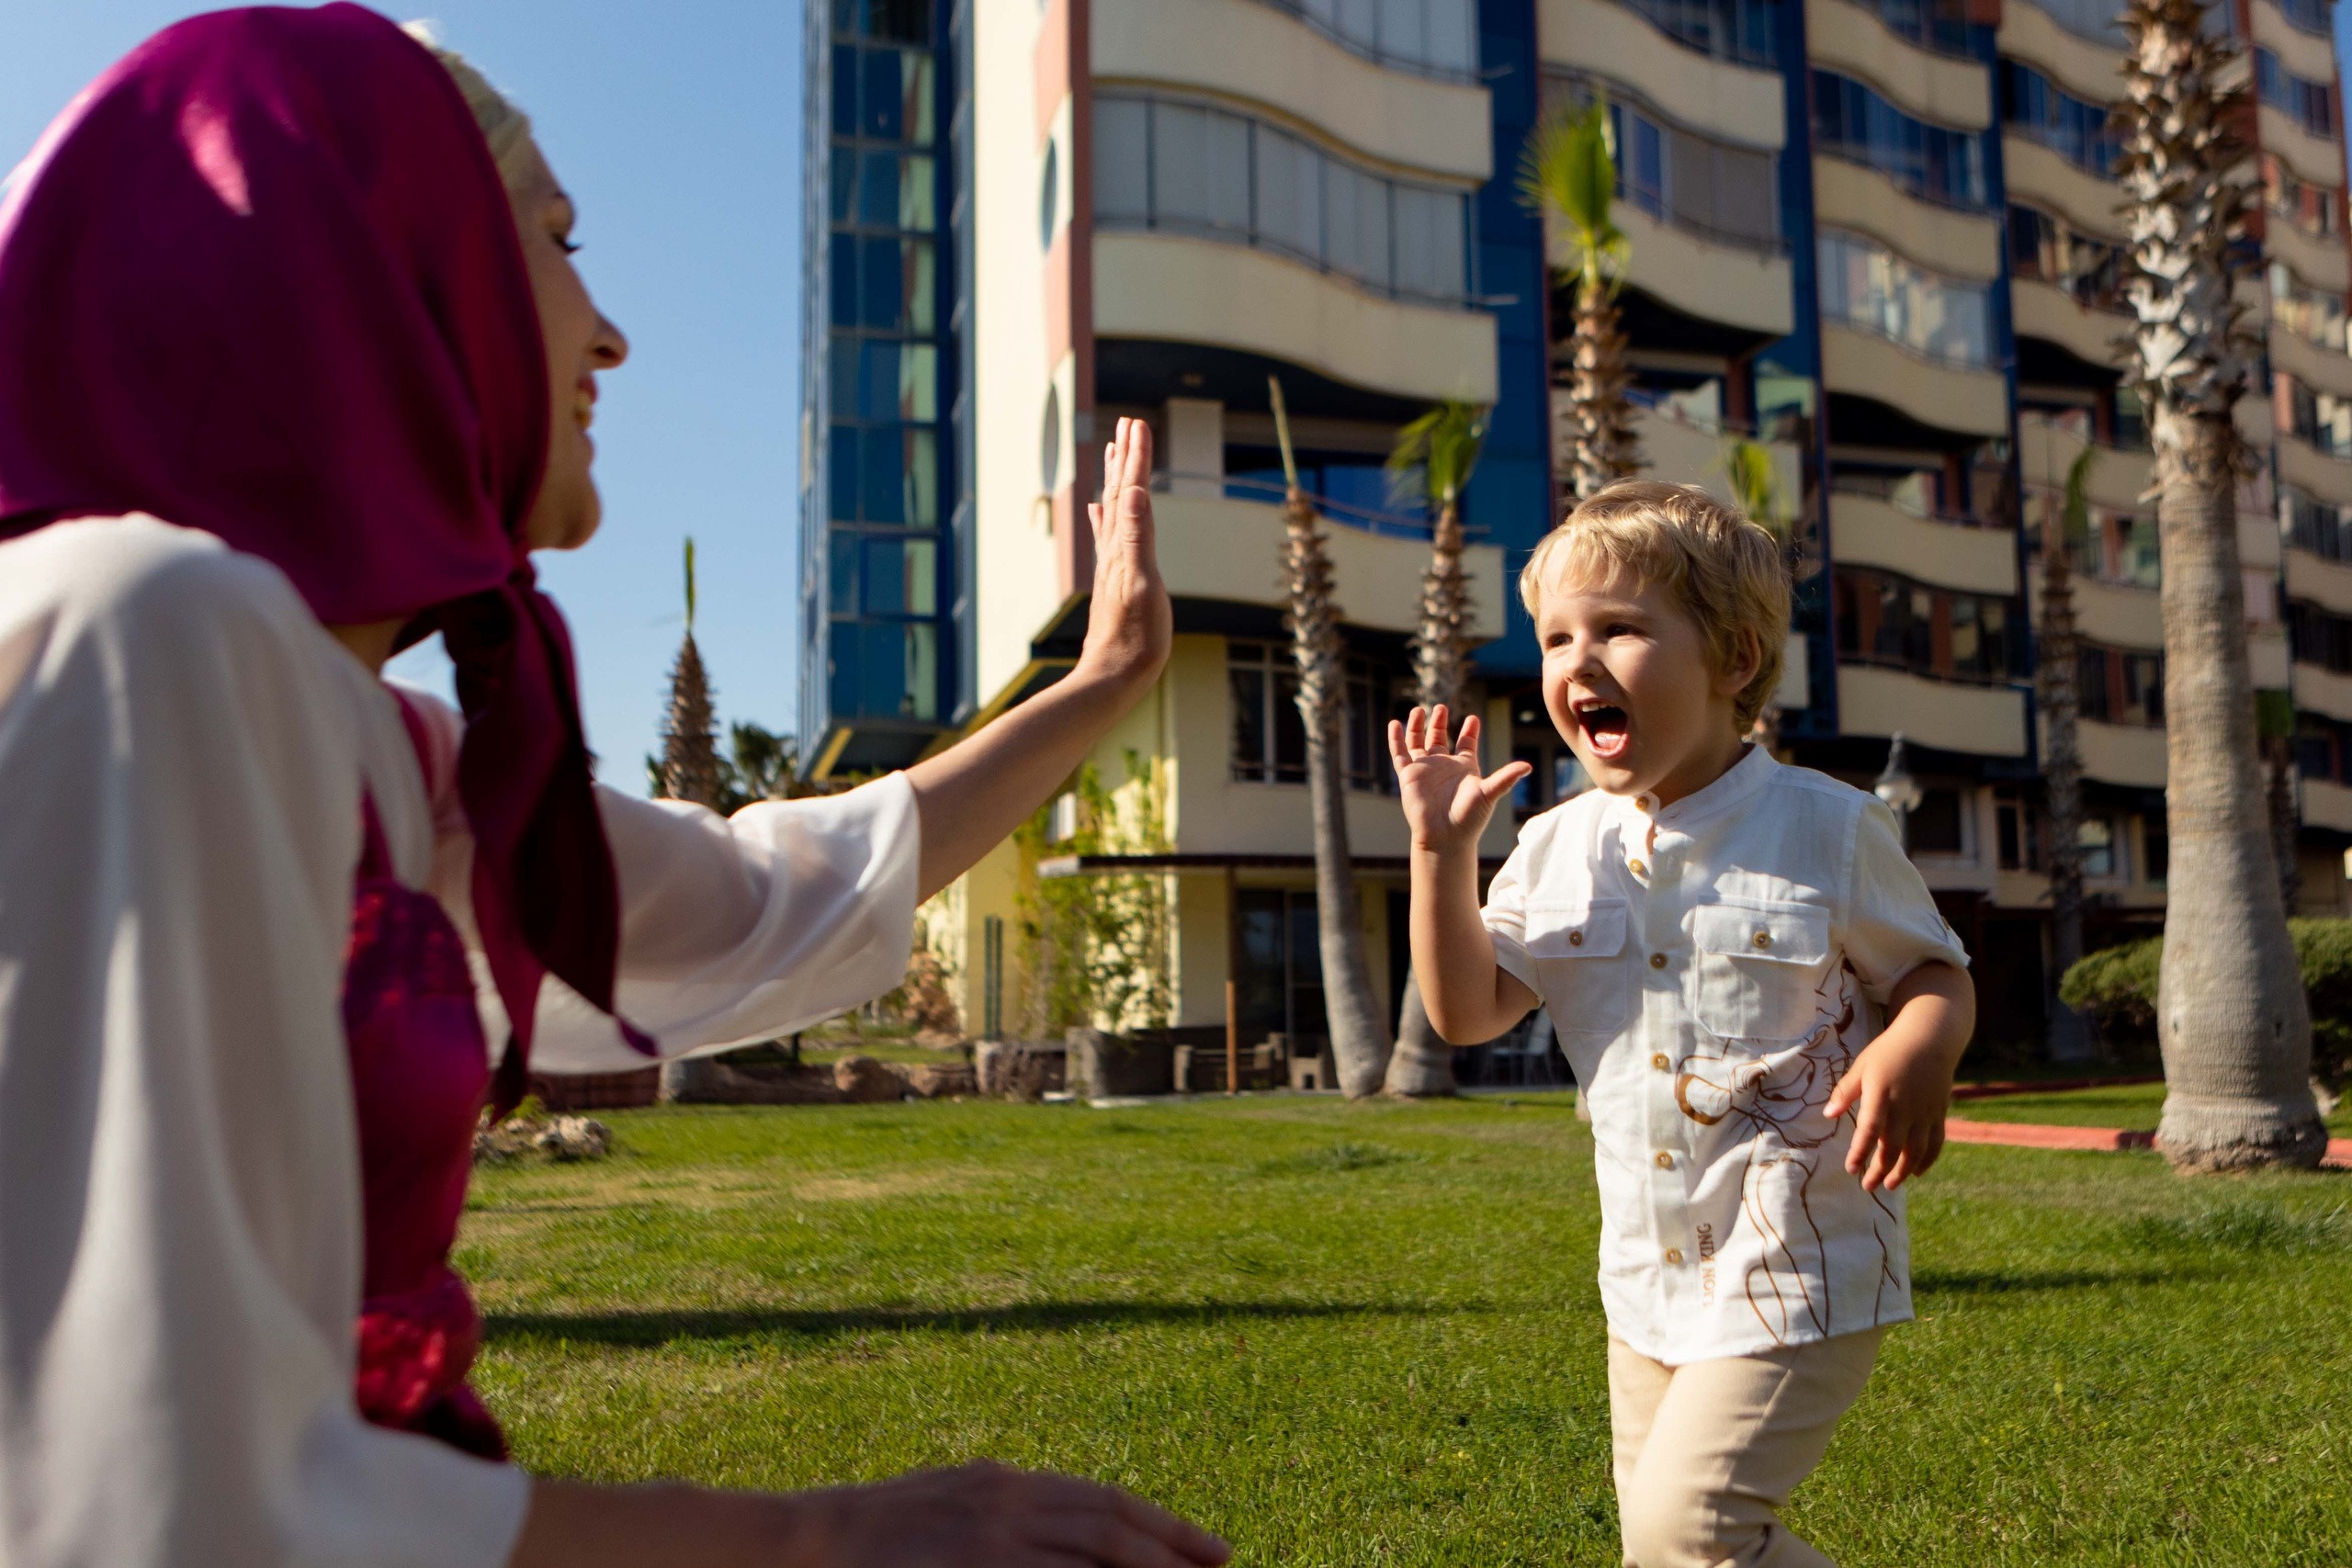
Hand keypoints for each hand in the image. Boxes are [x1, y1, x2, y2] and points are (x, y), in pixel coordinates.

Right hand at [802, 1462, 1230, 1567]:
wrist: (812, 1538)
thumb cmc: (878, 1532)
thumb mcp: (952, 1503)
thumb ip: (1008, 1515)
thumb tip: (1064, 1536)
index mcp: (1007, 1481)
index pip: (1104, 1501)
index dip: (1162, 1525)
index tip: (1207, 1549)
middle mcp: (1011, 1498)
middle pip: (1113, 1519)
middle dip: (1175, 1544)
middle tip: (1223, 1565)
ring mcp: (995, 1533)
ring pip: (1096, 1545)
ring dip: (1151, 1566)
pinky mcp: (978, 1562)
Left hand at [1076, 417, 1172, 694]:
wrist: (1113, 676)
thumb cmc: (1135, 638)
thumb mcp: (1143, 585)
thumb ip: (1137, 537)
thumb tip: (1132, 492)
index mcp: (1123, 547)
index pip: (1130, 492)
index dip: (1136, 458)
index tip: (1138, 423)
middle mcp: (1114, 550)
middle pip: (1118, 493)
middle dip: (1125, 458)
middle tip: (1128, 423)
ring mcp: (1113, 565)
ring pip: (1113, 510)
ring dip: (1115, 479)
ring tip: (1115, 452)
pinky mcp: (1114, 581)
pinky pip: (1109, 536)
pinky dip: (1105, 515)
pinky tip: (1097, 510)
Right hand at [1391, 705, 1529, 856]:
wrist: (1445, 836)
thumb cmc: (1469, 818)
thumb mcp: (1489, 793)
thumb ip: (1506, 778)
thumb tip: (1528, 767)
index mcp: (1464, 767)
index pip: (1466, 743)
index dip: (1469, 731)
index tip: (1473, 719)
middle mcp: (1443, 766)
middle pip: (1439, 738)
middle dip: (1440, 723)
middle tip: (1442, 707)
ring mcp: (1425, 770)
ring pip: (1418, 743)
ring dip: (1417, 727)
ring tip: (1419, 710)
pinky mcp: (1408, 775)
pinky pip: (1400, 754)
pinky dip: (1396, 739)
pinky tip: (1395, 724)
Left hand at [1825, 1028, 1953, 1192]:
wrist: (1930, 1038)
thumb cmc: (1889, 1050)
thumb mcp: (1862, 1065)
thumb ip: (1846, 1091)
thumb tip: (1828, 1115)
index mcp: (1881, 1094)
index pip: (1869, 1130)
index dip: (1860, 1152)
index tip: (1851, 1169)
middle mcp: (1905, 1107)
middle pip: (1894, 1147)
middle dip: (1880, 1170)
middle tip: (1867, 1186)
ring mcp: (1925, 1112)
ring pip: (1916, 1150)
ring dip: (1903, 1171)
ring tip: (1889, 1185)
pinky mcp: (1940, 1113)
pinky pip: (1936, 1142)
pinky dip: (1928, 1160)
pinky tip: (1917, 1172)